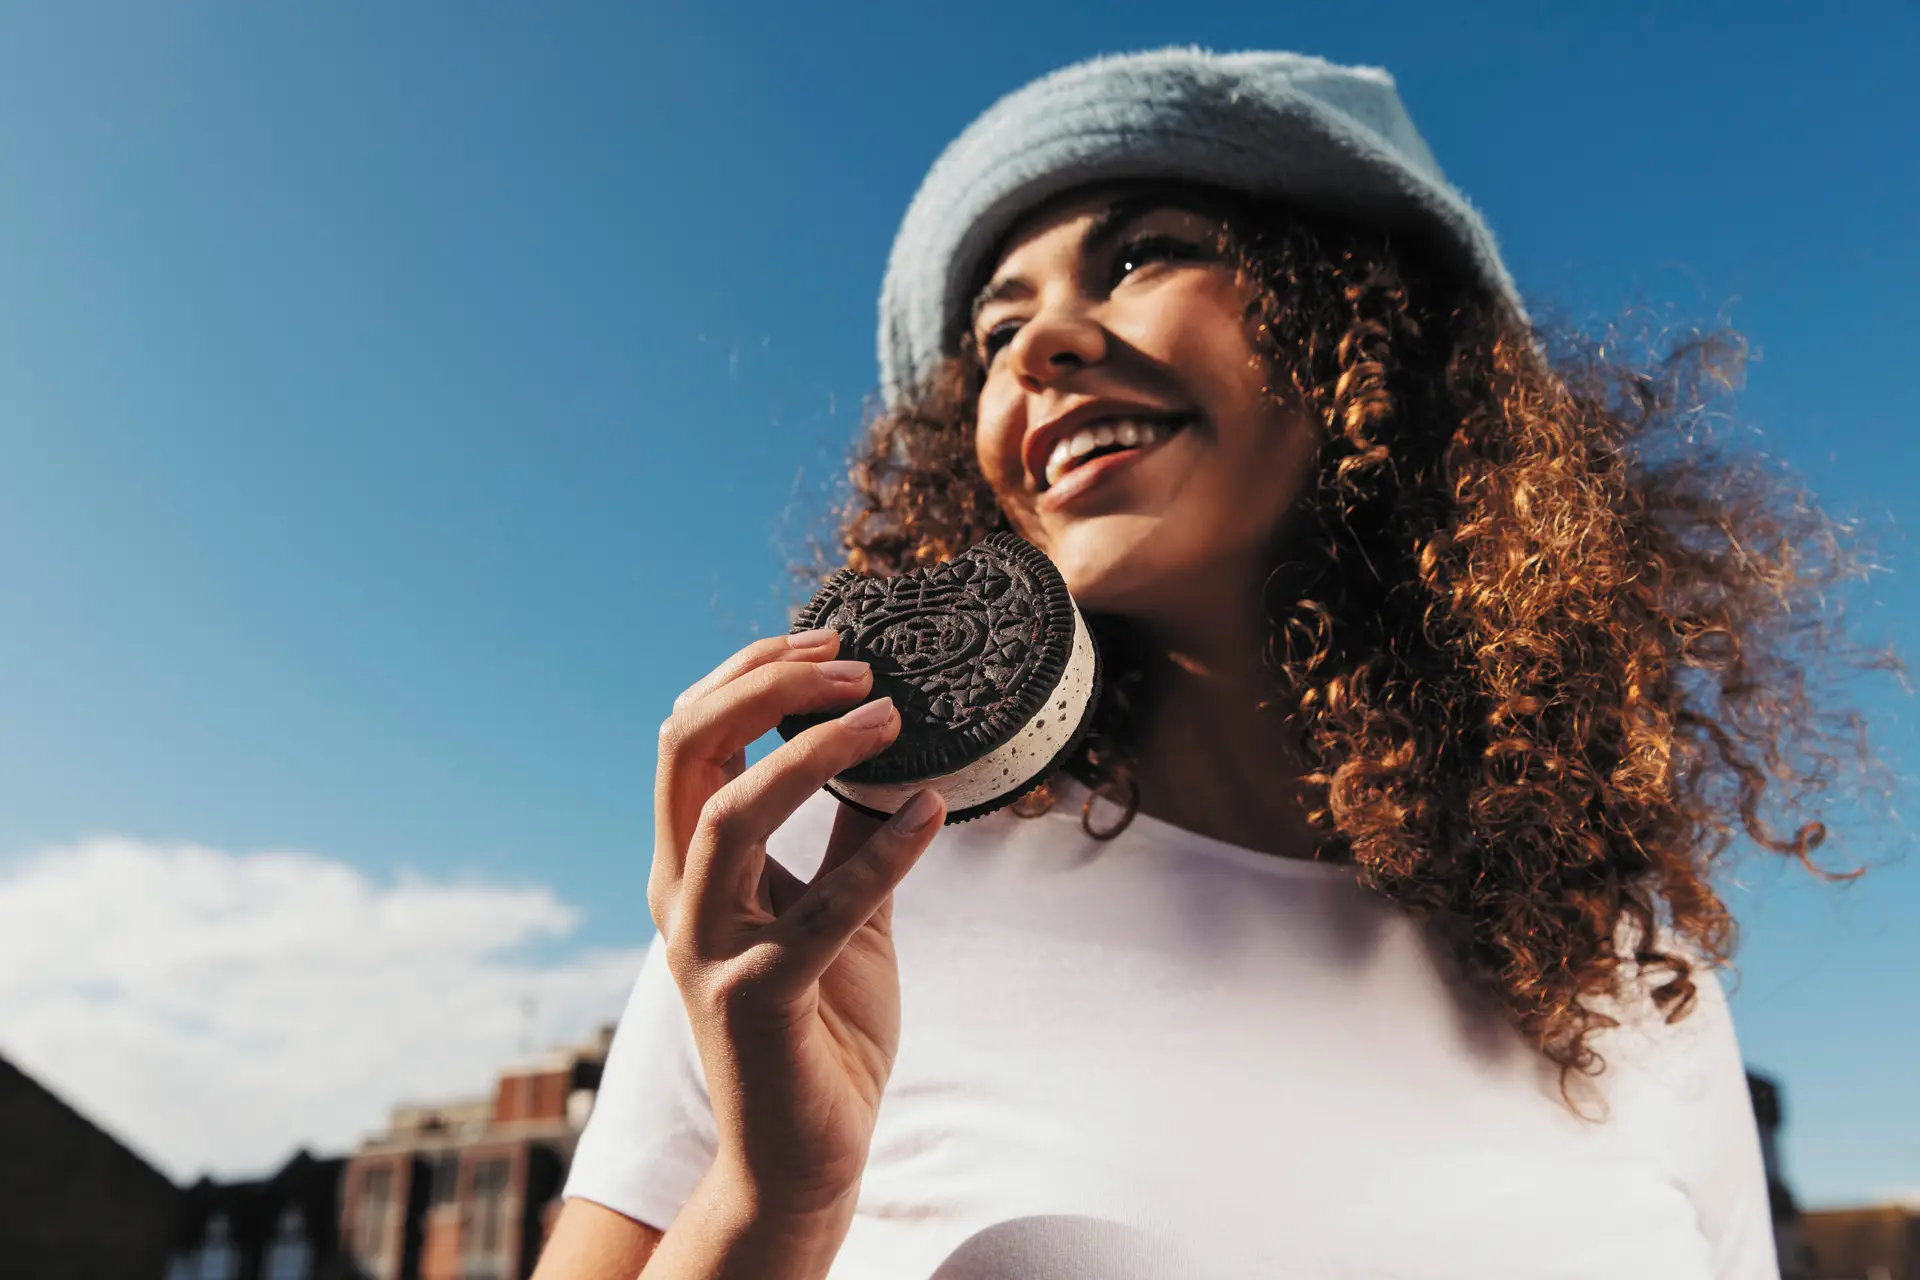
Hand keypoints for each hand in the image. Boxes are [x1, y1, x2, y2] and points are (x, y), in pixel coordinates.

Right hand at [651, 629, 944, 1223]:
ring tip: (888, 713)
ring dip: (809, 751)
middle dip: (765, 685)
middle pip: (687, 750)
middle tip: (855, 662)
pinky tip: (935, 813)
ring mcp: (709, 948)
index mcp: (692, 865)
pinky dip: (883, 853)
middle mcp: (682, 896)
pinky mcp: (757, 999)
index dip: (749, 673)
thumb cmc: (821, 1024)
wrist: (806, 1152)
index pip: (691, 736)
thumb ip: (845, 833)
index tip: (831, 638)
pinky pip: (820, 909)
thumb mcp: (838, 906)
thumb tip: (888, 753)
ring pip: (730, 817)